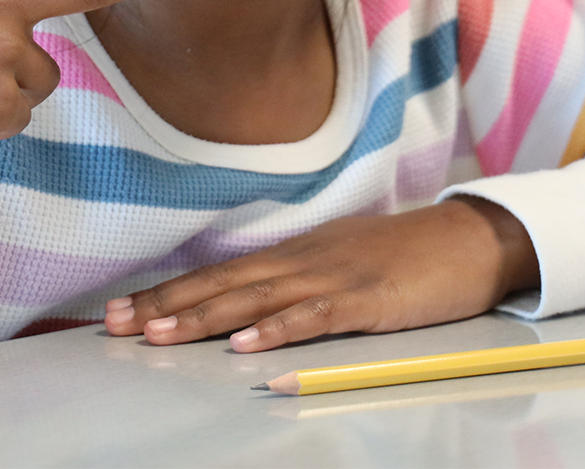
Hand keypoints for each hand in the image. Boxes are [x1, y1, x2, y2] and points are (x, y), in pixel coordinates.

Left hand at [103, 198, 539, 352]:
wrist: (469, 240)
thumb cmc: (405, 255)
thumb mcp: (339, 260)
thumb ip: (296, 279)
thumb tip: (247, 301)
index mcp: (294, 254)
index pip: (218, 274)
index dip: (167, 292)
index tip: (120, 310)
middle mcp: (302, 261)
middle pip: (223, 284)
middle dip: (166, 305)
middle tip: (115, 324)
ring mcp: (333, 278)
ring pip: (256, 300)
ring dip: (205, 317)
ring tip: (160, 336)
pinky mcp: (366, 300)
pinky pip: (314, 317)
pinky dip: (277, 331)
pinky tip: (246, 345)